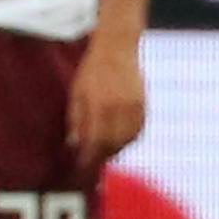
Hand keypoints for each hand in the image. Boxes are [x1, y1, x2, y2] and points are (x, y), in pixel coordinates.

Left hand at [68, 36, 146, 163]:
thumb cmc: (91, 71)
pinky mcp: (144, 105)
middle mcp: (120, 109)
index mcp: (100, 106)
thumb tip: (74, 145)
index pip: (95, 142)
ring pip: (127, 140)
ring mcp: (135, 107)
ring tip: (101, 155)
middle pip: (113, 145)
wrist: (117, 49)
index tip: (80, 169)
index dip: (89, 159)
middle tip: (89, 165)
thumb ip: (76, 120)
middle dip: (101, 158)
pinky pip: (138, 131)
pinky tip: (118, 142)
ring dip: (115, 150)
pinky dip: (128, 140)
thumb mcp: (76, 94)